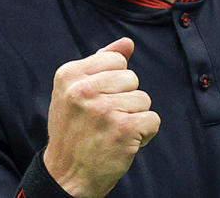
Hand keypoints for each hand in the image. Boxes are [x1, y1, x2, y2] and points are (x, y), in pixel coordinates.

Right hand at [43, 37, 159, 197]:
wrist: (66, 176)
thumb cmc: (73, 131)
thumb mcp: (74, 92)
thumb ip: (100, 63)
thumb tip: (127, 43)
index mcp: (69, 75)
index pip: (116, 60)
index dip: (114, 82)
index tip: (97, 101)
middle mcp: (84, 89)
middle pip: (132, 78)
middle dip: (125, 99)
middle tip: (104, 120)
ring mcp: (104, 109)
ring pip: (144, 99)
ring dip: (134, 117)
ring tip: (112, 131)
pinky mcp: (123, 128)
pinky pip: (153, 119)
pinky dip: (144, 133)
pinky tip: (124, 141)